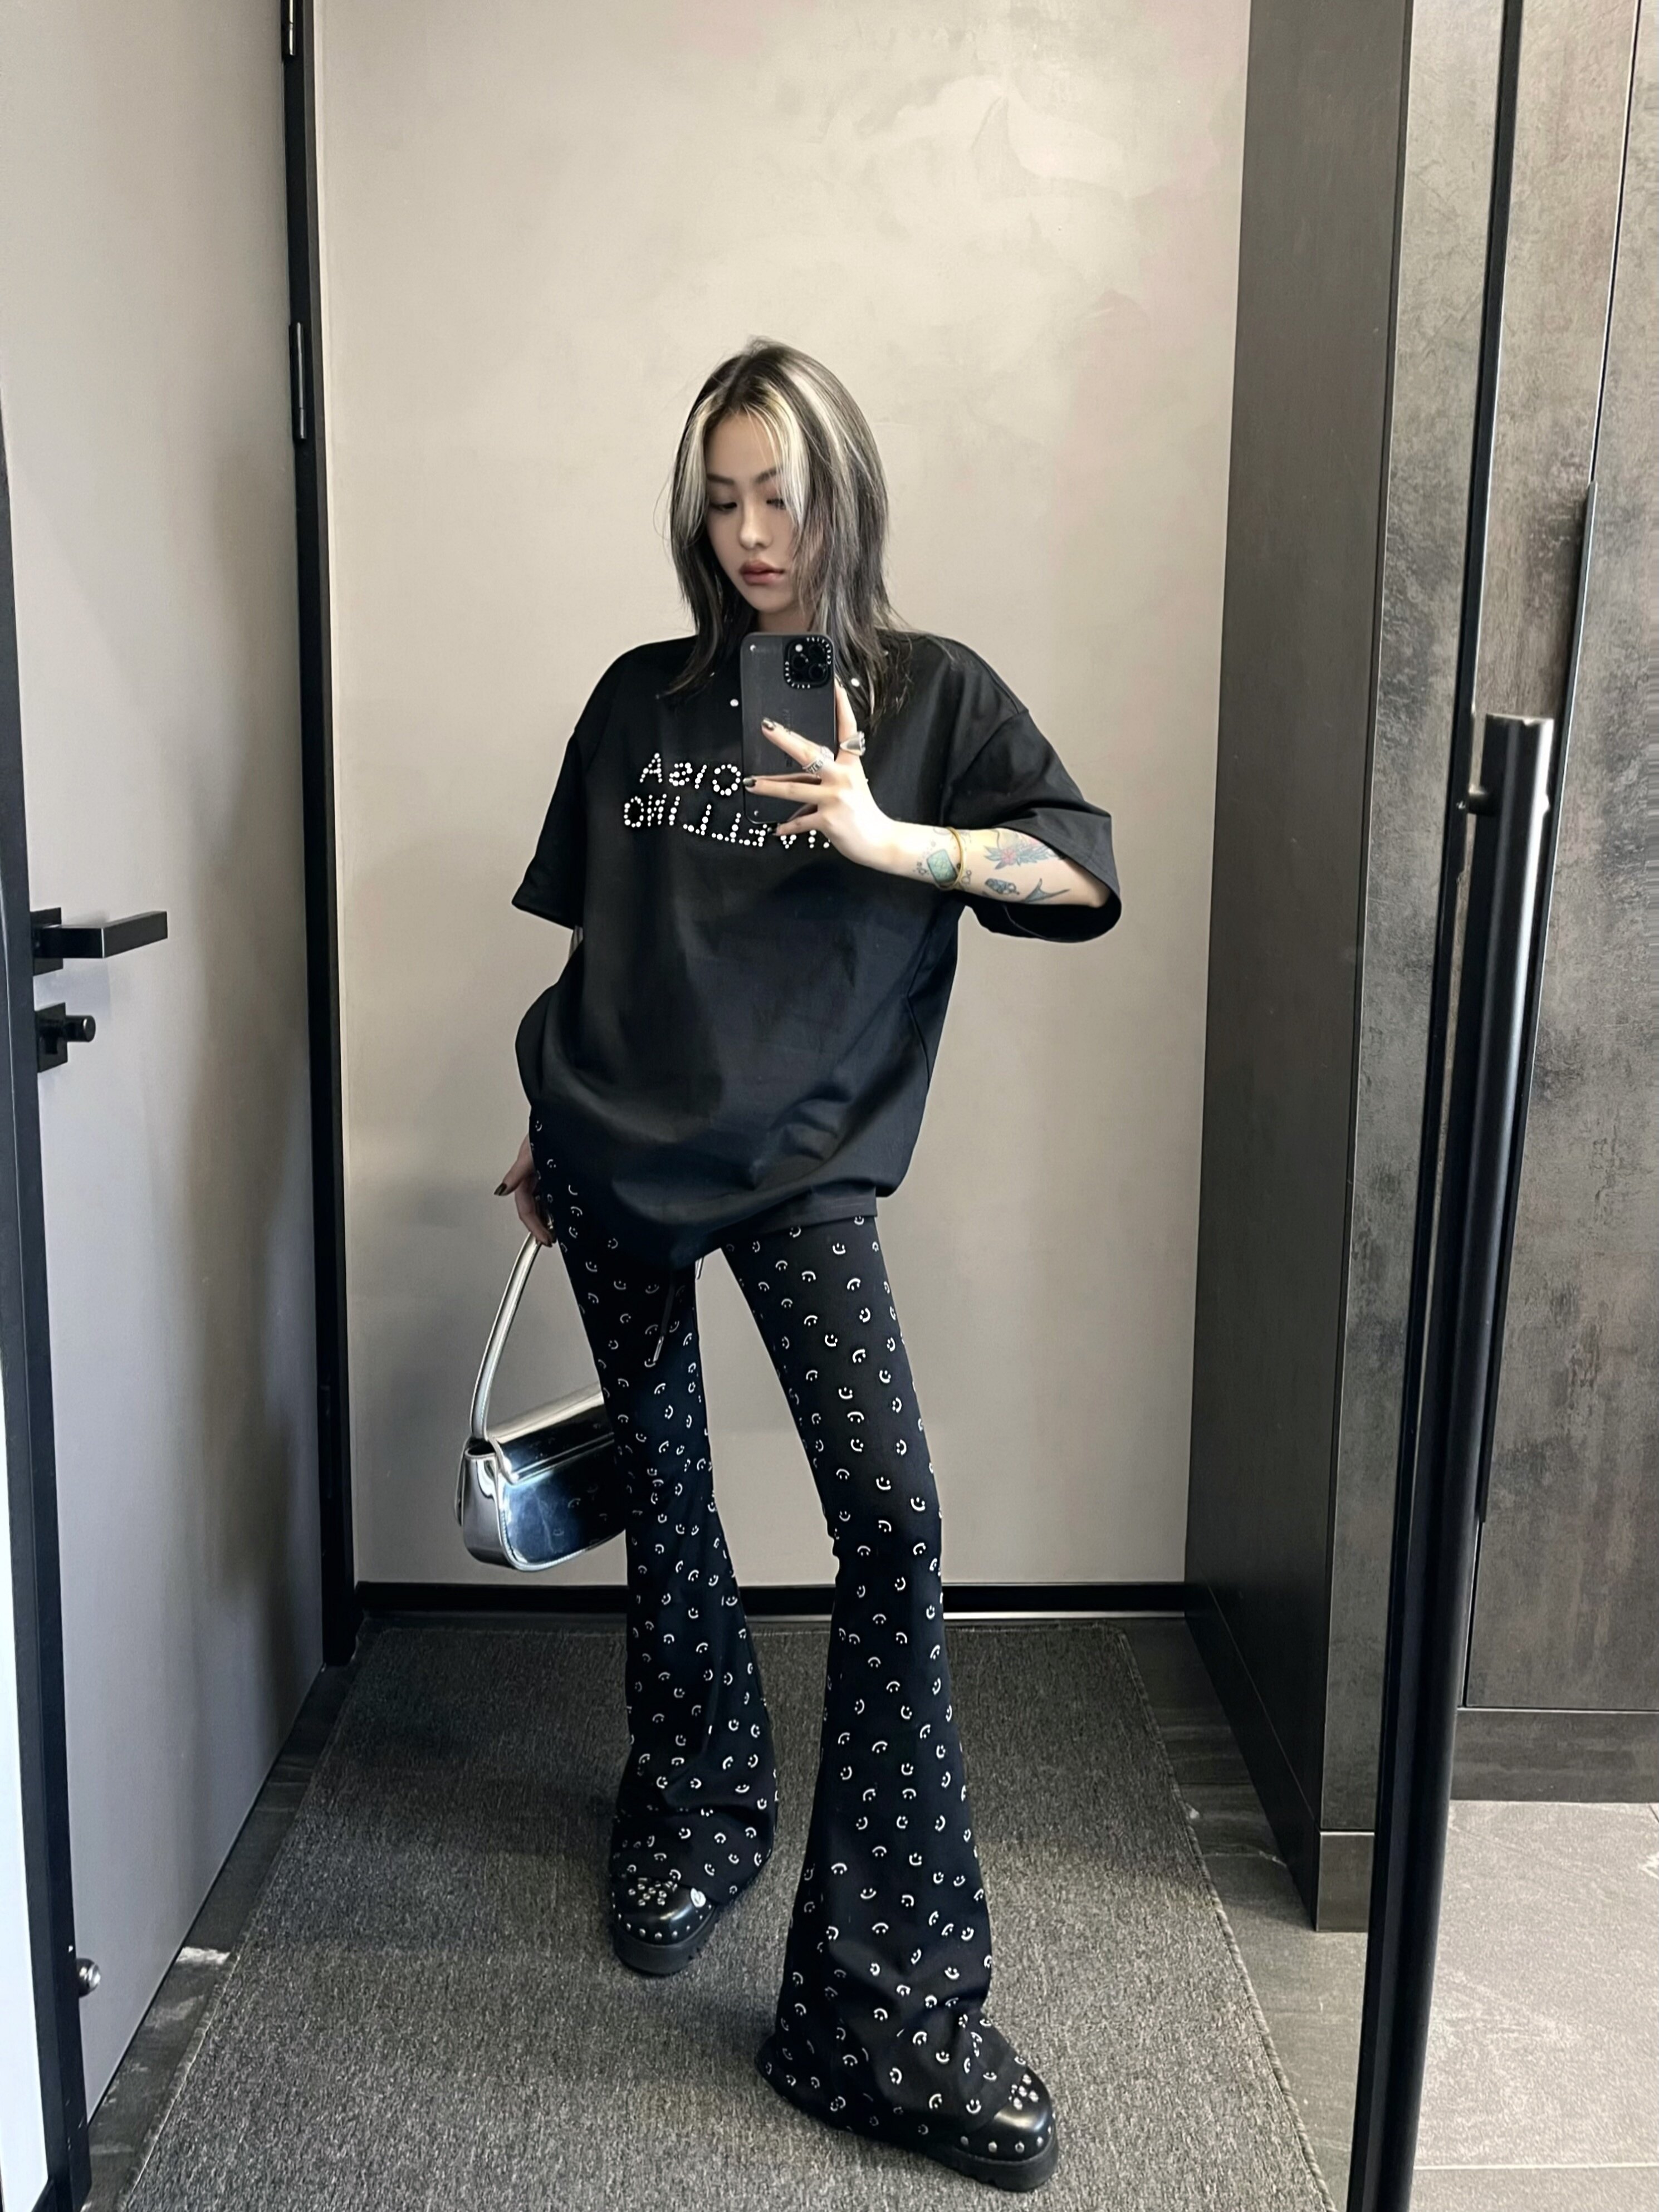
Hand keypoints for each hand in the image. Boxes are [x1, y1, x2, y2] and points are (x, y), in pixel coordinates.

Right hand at [496, 1133, 553, 1245]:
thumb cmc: (544, 1129)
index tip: (544, 1239)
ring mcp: (544, 1173)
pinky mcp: (556, 1172)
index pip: (525, 1208)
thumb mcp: (530, 1152)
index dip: (534, 1226)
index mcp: (524, 1173)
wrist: (560, 1117)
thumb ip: (516, 1173)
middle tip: (549, 1239)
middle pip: (533, 1207)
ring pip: (542, 1201)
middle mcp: (534, 1175)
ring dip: (547, 1216)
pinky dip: (555, 1204)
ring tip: (557, 1229)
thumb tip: (502, 1190)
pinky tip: (564, 1210)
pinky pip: (552, 1193)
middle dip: (539, 1225)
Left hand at [743, 679, 897, 869]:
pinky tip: (776, 829)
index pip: (847, 730)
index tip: (835, 685)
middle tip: (767, 727)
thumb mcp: (851, 787)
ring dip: (770, 786)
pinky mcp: (828, 820)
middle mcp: (843, 778)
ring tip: (751, 783)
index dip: (842, 706)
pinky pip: (801, 821)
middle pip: (811, 754)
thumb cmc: (864, 814)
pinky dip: (788, 826)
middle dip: (786, 739)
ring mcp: (835, 799)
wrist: (879, 842)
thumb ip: (826, 778)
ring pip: (796, 789)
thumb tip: (794, 779)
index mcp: (851, 766)